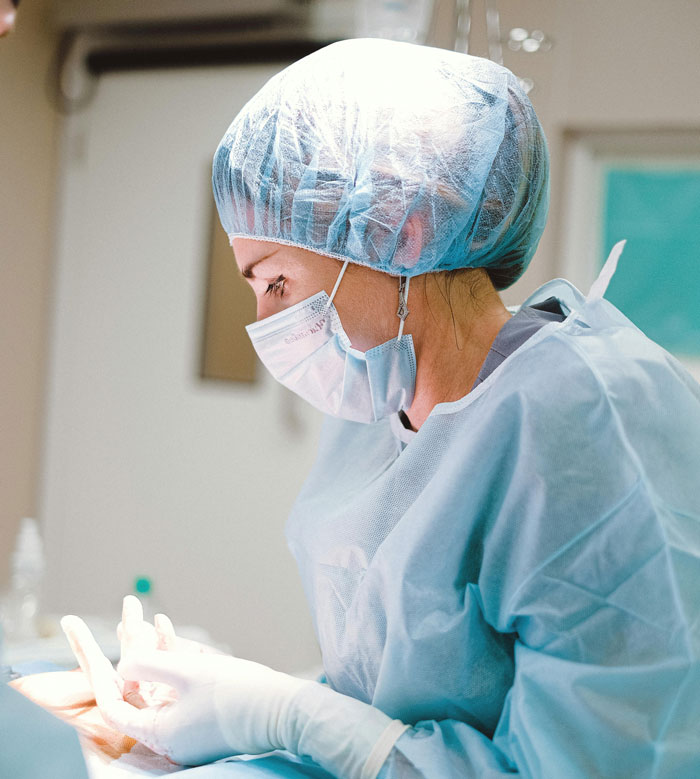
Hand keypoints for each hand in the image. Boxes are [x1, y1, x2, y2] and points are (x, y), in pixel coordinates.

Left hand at [61, 613, 309, 765]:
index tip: (99, 651)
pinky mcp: (210, 718)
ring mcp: (192, 729)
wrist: (285, 710)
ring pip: (166, 686)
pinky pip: (185, 688)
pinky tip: (182, 637)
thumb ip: (148, 664)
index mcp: (161, 733)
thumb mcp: (187, 672)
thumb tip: (122, 662)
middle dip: (138, 654)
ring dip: (161, 653)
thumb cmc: (237, 693)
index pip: (117, 708)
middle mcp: (173, 737)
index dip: (107, 677)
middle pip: (143, 691)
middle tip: (128, 619)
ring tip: (153, 620)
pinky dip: (181, 664)